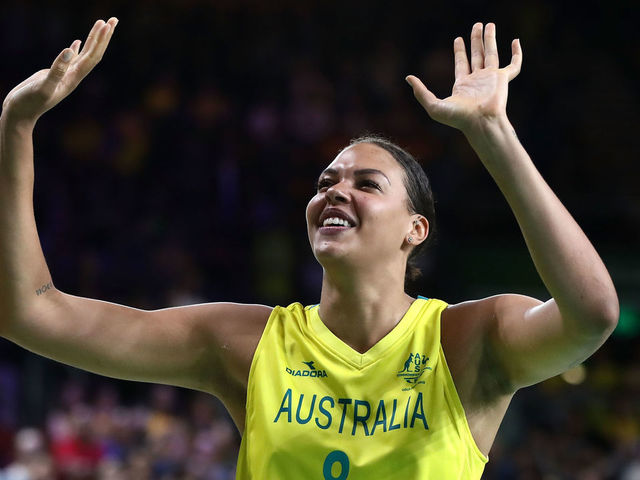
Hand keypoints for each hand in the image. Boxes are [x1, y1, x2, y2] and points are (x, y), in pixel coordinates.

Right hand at [1, 18, 117, 126]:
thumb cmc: (30, 102)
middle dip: (104, 36)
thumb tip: (69, 50)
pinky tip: (77, 43)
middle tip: (114, 19)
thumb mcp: (43, 86)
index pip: (93, 56)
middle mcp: (74, 76)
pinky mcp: (55, 74)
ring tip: (102, 24)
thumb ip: (57, 70)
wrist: (20, 113)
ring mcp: (65, 74)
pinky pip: (70, 59)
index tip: (108, 24)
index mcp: (74, 77)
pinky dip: (76, 49)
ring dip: (94, 39)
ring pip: (84, 54)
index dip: (101, 40)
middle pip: (94, 53)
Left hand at [406, 23, 520, 133]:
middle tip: (477, 25)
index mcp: (463, 85)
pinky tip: (516, 41)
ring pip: (492, 54)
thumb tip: (407, 78)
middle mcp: (477, 80)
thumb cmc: (458, 118)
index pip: (461, 64)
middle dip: (476, 41)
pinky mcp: (503, 79)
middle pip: (477, 56)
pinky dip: (517, 53)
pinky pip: (514, 64)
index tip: (458, 39)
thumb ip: (420, 92)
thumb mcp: (433, 105)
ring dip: (490, 39)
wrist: (480, 122)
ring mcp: (491, 79)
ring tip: (489, 25)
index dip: (459, 51)